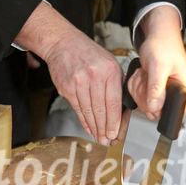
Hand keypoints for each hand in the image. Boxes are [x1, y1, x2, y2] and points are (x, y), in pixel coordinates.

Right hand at [45, 30, 122, 144]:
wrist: (64, 44)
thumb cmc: (90, 55)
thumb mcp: (110, 64)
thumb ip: (116, 85)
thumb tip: (122, 111)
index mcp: (110, 71)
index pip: (114, 102)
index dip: (114, 121)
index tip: (115, 133)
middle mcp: (94, 76)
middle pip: (101, 110)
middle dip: (105, 128)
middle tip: (107, 140)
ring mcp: (79, 82)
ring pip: (89, 111)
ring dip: (94, 127)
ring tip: (99, 138)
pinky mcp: (67, 87)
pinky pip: (77, 109)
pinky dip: (84, 120)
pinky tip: (89, 128)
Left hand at [128, 6, 185, 119]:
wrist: (158, 36)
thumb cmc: (164, 46)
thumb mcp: (159, 66)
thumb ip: (156, 88)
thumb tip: (155, 107)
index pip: (172, 115)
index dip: (156, 108)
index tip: (149, 91)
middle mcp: (180, 96)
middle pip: (155, 112)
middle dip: (144, 96)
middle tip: (146, 78)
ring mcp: (168, 95)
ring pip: (146, 106)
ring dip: (139, 90)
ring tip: (145, 75)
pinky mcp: (158, 93)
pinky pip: (142, 99)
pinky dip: (138, 88)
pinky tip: (143, 76)